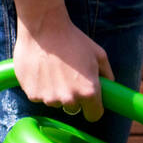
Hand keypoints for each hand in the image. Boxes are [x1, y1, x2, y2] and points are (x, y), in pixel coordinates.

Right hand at [9, 0, 112, 120]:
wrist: (43, 27)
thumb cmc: (73, 38)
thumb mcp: (98, 54)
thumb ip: (107, 74)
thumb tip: (110, 87)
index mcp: (89, 92)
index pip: (94, 115)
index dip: (93, 108)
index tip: (89, 101)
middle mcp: (70, 99)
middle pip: (73, 108)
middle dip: (72, 96)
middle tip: (67, 75)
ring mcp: (49, 98)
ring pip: (55, 102)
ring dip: (55, 91)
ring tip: (52, 68)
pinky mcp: (32, 94)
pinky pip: (38, 96)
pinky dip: (39, 86)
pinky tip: (40, 69)